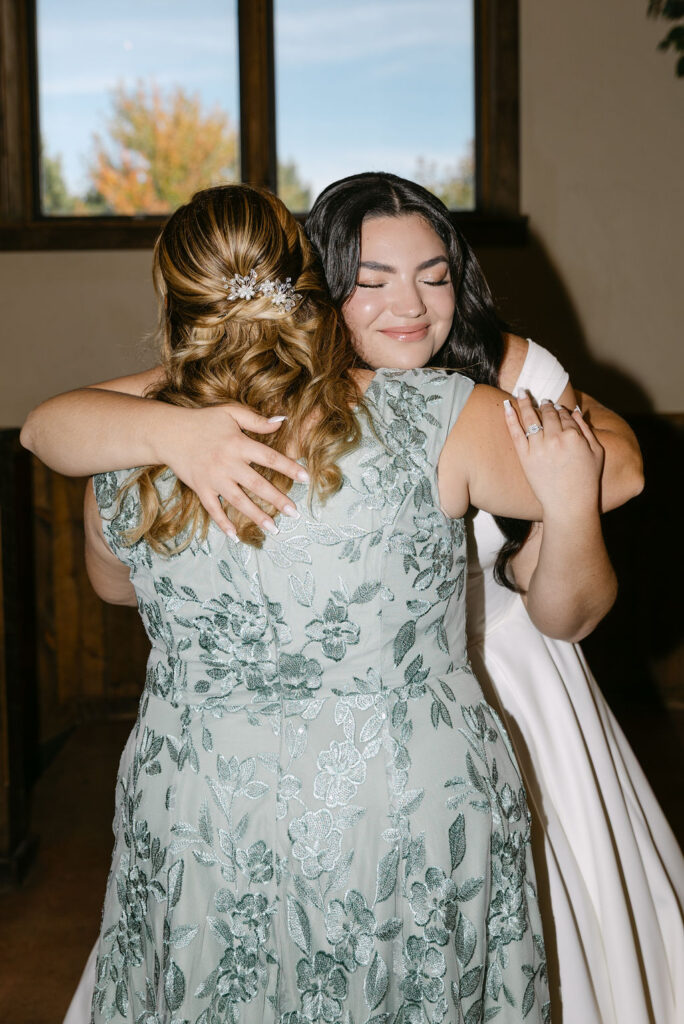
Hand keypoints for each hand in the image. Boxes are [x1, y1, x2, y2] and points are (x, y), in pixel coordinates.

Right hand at [163, 403, 308, 537]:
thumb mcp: (230, 412)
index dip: (289, 468)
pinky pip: (213, 509)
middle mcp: (228, 464)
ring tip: (274, 528)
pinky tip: (235, 535)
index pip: (270, 458)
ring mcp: (214, 479)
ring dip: (257, 516)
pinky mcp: (201, 489)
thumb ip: (256, 419)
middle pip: (257, 484)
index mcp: (239, 444)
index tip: (306, 479)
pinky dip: (223, 523)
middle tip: (295, 513)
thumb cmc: (203, 421)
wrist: (168, 432)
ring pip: (239, 501)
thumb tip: (282, 421)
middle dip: (278, 499)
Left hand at [504, 392, 603, 519]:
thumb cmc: (587, 481)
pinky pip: (516, 432)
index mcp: (574, 435)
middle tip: (540, 399)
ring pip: (531, 418)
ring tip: (521, 392)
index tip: (556, 406)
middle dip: (545, 405)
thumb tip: (574, 410)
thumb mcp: (596, 452)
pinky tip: (507, 405)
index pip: (565, 415)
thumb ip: (587, 429)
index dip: (560, 409)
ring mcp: (539, 447)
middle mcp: (555, 438)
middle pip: (548, 414)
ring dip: (525, 402)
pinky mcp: (525, 456)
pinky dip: (511, 417)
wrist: (569, 505)